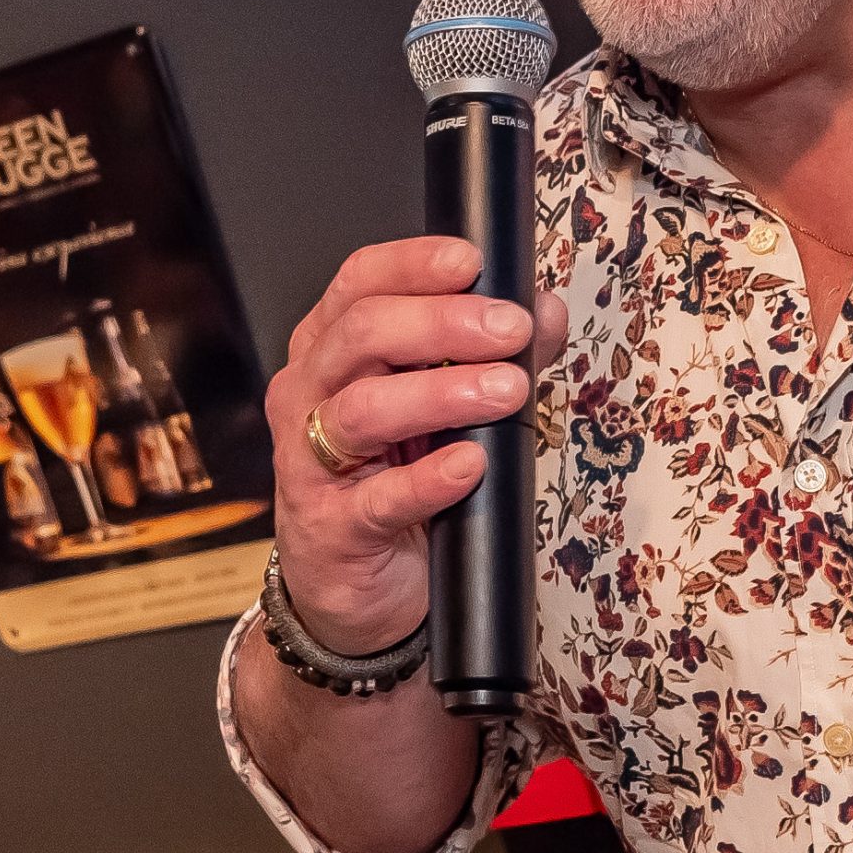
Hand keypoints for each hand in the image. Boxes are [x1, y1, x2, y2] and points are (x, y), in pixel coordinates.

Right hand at [266, 236, 566, 655]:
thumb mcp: (442, 408)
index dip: (413, 263)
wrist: (355, 589)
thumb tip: (544, 311)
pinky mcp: (332, 528)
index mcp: (331, 350)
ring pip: (363, 409)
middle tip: (510, 330)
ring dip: (443, 393)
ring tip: (507, 392)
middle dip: (442, 324)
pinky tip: (471, 464)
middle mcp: (309, 394)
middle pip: (361, 335)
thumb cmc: (394, 479)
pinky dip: (429, 478)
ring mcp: (310, 462)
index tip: (473, 263)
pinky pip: (379, 499)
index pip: (359, 282)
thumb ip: (492, 355)